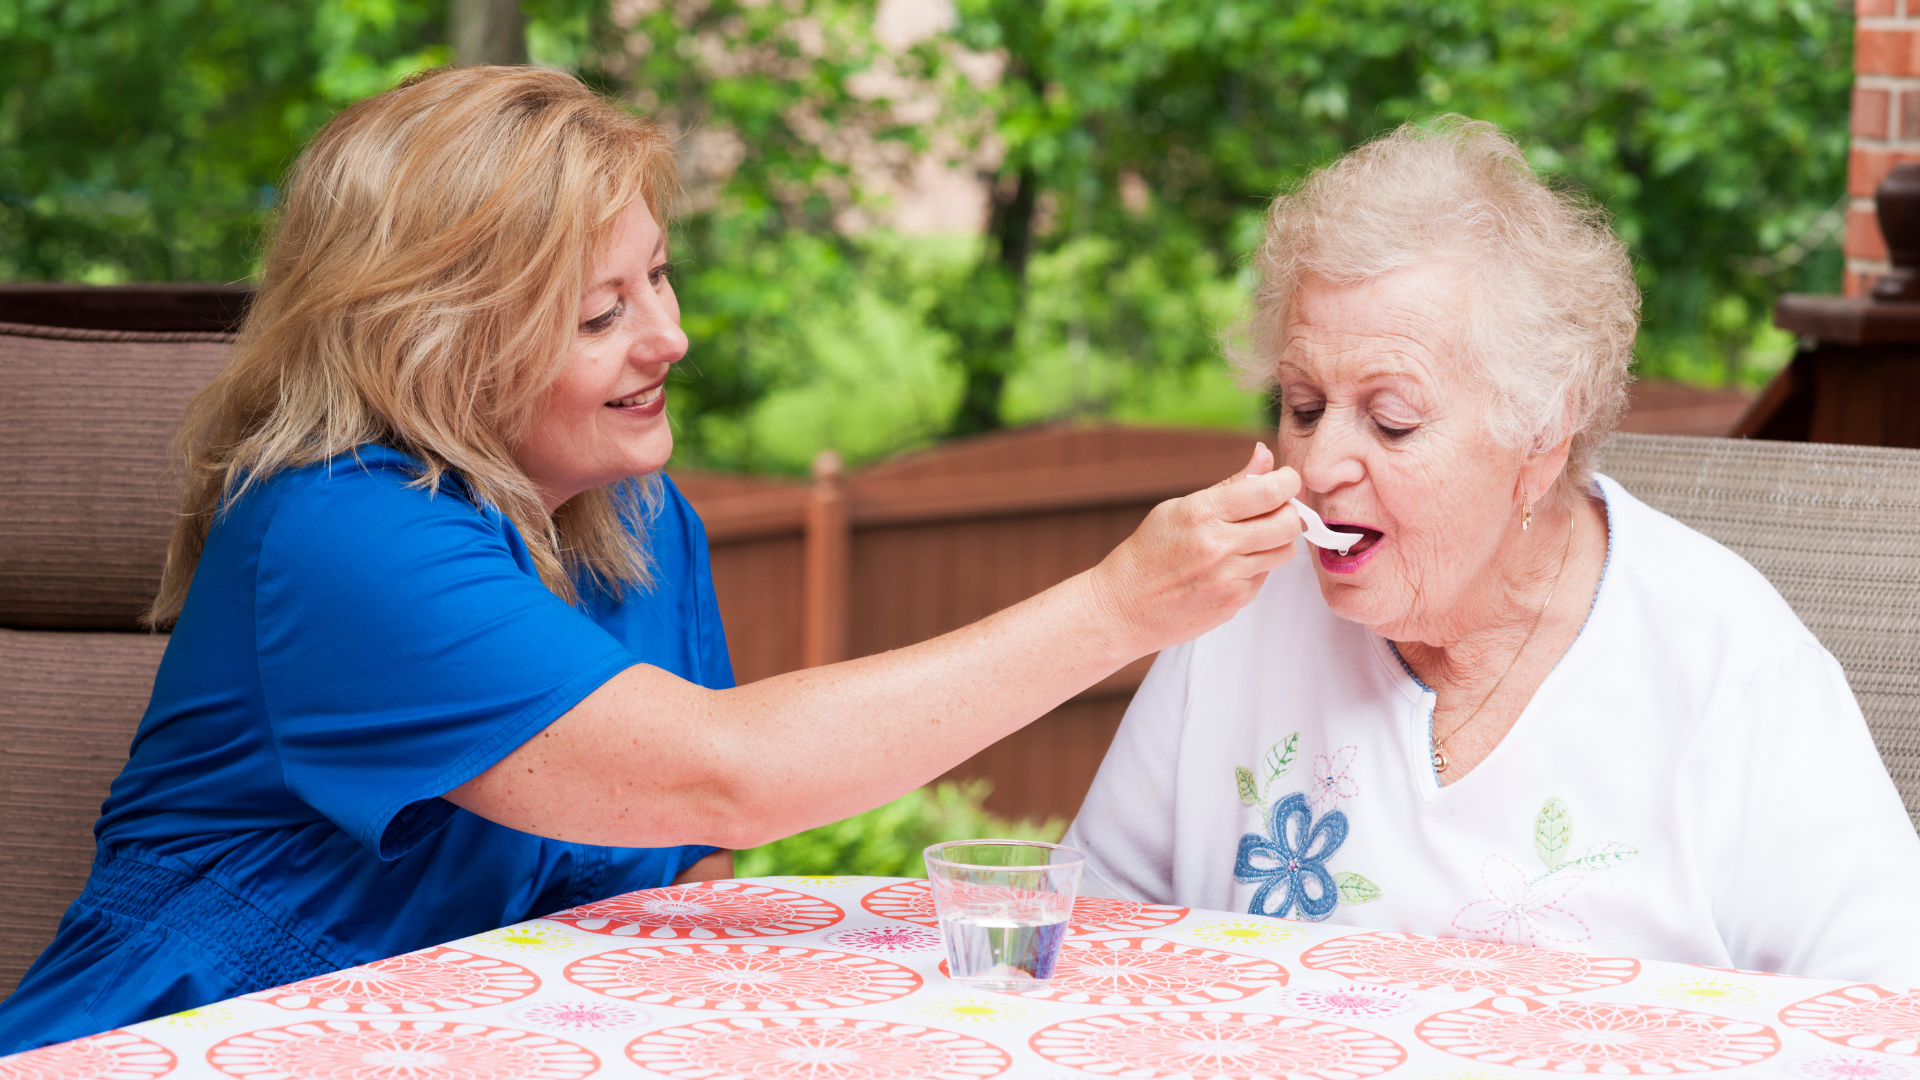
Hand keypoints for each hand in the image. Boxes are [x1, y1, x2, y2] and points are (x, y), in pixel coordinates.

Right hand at [1087, 442, 1302, 655]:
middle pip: (1288, 522)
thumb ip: (1230, 485)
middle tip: (1275, 509)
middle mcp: (1220, 546)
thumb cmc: (1147, 554)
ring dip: (1277, 540)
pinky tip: (1231, 565)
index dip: (1288, 481)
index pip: (1269, 491)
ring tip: (1254, 537)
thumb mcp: (1179, 508)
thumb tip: (1264, 456)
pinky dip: (1257, 566)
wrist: (1123, 608)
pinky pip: (1265, 576)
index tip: (1286, 479)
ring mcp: (1229, 578)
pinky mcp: (1234, 602)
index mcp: (1203, 513)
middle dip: (1289, 511)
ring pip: (1284, 551)